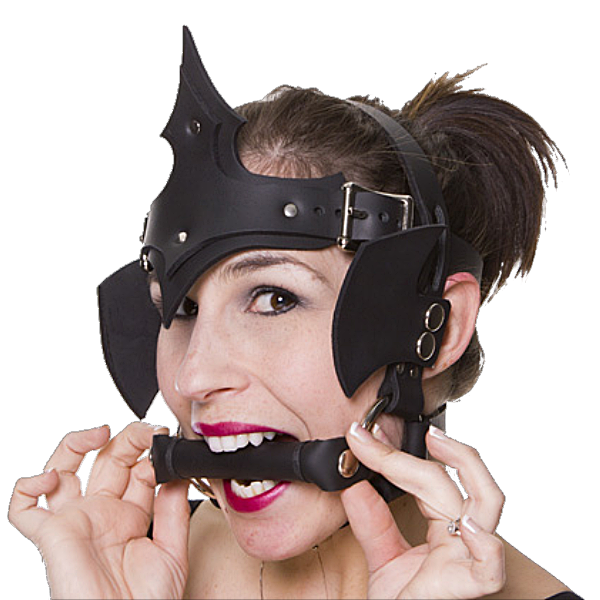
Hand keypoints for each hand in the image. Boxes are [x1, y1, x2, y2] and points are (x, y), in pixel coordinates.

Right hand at [8, 423, 190, 598]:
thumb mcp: (171, 551)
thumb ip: (174, 510)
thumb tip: (175, 472)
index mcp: (130, 516)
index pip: (137, 470)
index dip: (150, 454)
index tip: (165, 444)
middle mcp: (102, 514)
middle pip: (106, 461)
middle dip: (126, 439)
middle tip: (146, 432)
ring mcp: (75, 521)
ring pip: (63, 470)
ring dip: (77, 444)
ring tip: (100, 433)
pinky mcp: (51, 535)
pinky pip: (23, 509)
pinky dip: (27, 487)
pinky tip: (51, 477)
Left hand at [341, 424, 505, 598]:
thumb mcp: (384, 560)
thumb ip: (372, 523)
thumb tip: (354, 484)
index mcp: (446, 530)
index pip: (430, 479)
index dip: (395, 455)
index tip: (362, 437)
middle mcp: (462, 539)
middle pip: (452, 483)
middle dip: (415, 456)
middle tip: (378, 436)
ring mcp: (469, 559)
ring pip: (485, 504)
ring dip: (465, 469)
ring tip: (436, 444)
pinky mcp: (468, 588)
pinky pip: (489, 568)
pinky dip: (484, 545)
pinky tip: (465, 526)